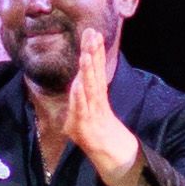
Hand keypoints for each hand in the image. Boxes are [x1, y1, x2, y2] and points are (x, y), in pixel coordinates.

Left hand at [59, 23, 139, 178]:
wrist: (108, 153)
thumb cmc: (94, 130)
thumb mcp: (84, 110)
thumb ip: (80, 96)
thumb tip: (76, 82)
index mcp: (95, 92)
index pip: (94, 67)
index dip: (93, 50)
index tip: (92, 32)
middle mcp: (95, 98)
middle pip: (93, 71)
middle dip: (92, 51)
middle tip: (91, 32)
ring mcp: (91, 110)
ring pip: (89, 85)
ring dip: (88, 68)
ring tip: (86, 52)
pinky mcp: (86, 123)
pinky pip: (82, 108)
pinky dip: (79, 96)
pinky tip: (77, 84)